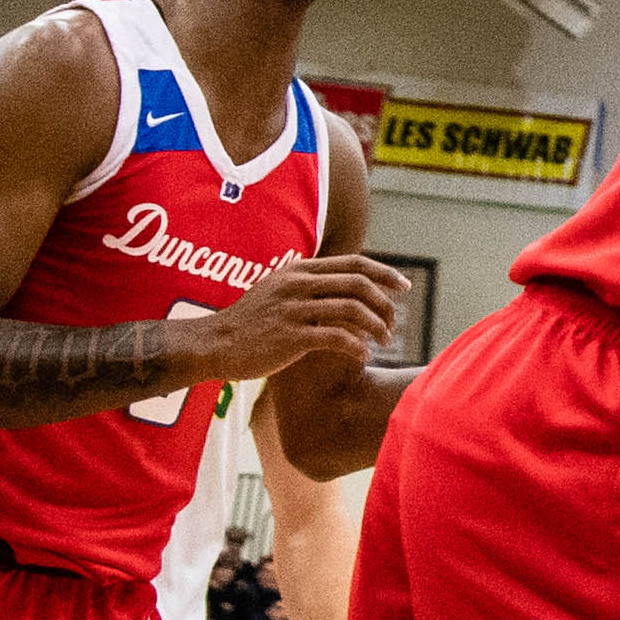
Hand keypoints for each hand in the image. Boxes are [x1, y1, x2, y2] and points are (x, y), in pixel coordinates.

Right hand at [191, 255, 410, 386]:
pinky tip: (362, 356)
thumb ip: (309, 284)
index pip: (354, 263)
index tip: (404, 287)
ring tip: (383, 342)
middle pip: (359, 285)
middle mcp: (299, 284)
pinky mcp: (291, 337)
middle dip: (385, 304)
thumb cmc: (250, 321)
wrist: (214, 343)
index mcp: (299, 269)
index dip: (385, 273)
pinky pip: (338, 338)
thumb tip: (347, 285)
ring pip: (353, 311)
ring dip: (376, 328)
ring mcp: (294, 309)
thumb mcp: (277, 289)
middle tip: (393, 324)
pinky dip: (358, 347)